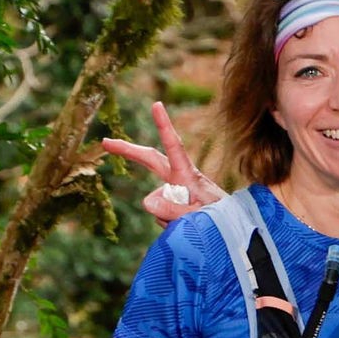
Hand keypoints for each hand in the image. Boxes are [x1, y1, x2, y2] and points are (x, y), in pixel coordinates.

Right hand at [99, 100, 223, 224]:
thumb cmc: (222, 220)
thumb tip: (146, 202)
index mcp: (188, 174)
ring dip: (169, 216)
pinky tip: (183, 225)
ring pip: (156, 205)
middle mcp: (179, 179)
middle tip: (106, 142)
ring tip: (191, 221)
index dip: (164, 126)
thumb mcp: (200, 216)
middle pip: (150, 160)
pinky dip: (168, 223)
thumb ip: (175, 209)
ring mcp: (174, 192)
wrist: (232, 232)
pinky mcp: (171, 206)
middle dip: (128, 151)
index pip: (174, 147)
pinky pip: (160, 216)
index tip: (157, 104)